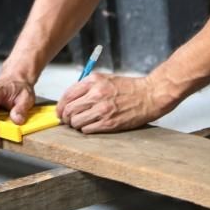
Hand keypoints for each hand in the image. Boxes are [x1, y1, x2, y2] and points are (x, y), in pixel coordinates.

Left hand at [56, 73, 176, 132]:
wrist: (149, 95)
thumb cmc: (127, 87)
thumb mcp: (104, 79)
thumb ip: (86, 87)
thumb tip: (69, 100)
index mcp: (93, 81)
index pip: (67, 96)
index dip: (60, 106)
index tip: (60, 112)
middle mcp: (96, 94)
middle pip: (68, 110)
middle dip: (65, 117)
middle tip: (67, 121)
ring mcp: (102, 109)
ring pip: (75, 122)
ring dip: (75, 125)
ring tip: (80, 124)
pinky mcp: (109, 122)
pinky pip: (87, 129)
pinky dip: (85, 129)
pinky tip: (90, 126)